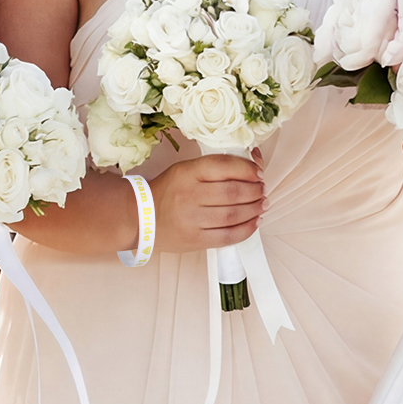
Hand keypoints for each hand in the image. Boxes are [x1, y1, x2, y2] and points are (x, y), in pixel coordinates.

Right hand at [149, 153, 264, 252]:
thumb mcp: (186, 170)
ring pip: (234, 214)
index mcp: (187, 173)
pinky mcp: (195, 240)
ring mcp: (192, 219)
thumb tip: (254, 163)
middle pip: (234, 192)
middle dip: (256, 190)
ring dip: (255, 209)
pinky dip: (247, 229)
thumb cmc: (169, 190)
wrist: (140, 217)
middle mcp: (189, 195)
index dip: (248, 169)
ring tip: (262, 204)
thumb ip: (217, 167)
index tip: (258, 173)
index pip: (225, 166)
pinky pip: (228, 236)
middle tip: (262, 190)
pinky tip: (256, 221)